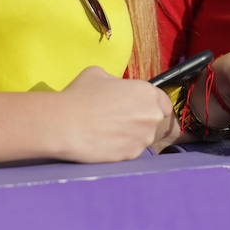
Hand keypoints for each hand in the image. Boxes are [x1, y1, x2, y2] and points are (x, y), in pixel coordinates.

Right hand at [55, 66, 176, 161]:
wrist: (66, 124)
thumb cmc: (81, 95)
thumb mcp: (98, 74)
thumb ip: (115, 80)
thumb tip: (115, 87)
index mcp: (147, 92)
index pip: (163, 102)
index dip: (150, 105)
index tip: (138, 107)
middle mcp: (151, 115)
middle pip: (153, 121)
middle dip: (140, 120)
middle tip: (118, 119)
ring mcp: (143, 138)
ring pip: (142, 137)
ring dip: (131, 135)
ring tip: (108, 131)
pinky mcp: (132, 155)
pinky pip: (131, 151)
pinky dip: (121, 147)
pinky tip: (104, 141)